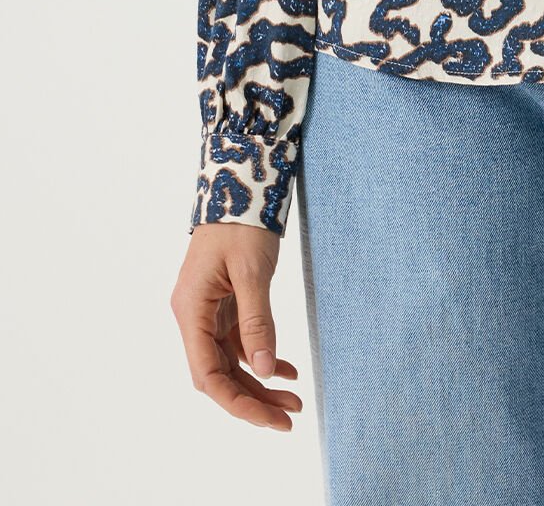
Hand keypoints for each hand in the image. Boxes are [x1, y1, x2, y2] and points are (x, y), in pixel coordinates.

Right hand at [171, 223, 302, 430]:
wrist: (240, 181)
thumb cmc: (242, 220)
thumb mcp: (252, 272)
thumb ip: (257, 322)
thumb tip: (263, 370)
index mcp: (190, 310)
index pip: (208, 375)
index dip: (238, 403)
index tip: (270, 419)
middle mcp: (194, 315)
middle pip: (219, 374)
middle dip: (253, 398)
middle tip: (290, 417)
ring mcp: (208, 310)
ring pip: (232, 361)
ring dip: (261, 381)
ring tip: (295, 398)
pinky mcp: (225, 302)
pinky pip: (240, 341)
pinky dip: (263, 356)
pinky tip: (288, 370)